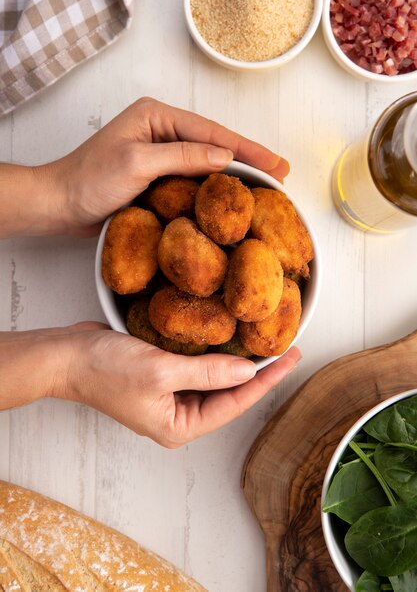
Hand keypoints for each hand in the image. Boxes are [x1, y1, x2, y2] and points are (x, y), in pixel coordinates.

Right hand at [0, 324, 299, 446]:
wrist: (67, 356)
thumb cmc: (105, 369)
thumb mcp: (161, 371)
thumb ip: (208, 372)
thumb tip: (248, 370)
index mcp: (179, 426)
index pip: (235, 402)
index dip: (266, 380)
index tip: (291, 358)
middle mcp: (179, 415)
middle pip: (229, 394)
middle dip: (257, 372)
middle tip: (286, 348)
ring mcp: (171, 396)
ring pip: (216, 380)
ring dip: (237, 362)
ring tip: (268, 344)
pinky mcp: (164, 376)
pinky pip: (199, 367)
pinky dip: (216, 353)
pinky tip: (231, 338)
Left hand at [43, 97, 289, 236]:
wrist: (60, 204)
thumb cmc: (89, 180)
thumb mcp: (137, 163)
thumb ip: (182, 156)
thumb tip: (225, 156)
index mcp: (157, 116)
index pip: (211, 131)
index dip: (247, 148)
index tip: (276, 164)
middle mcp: (161, 131)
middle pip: (214, 143)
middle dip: (249, 158)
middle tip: (282, 173)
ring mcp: (159, 153)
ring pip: (206, 161)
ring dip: (236, 174)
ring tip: (267, 184)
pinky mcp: (156, 175)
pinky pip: (193, 178)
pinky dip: (214, 187)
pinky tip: (232, 196)